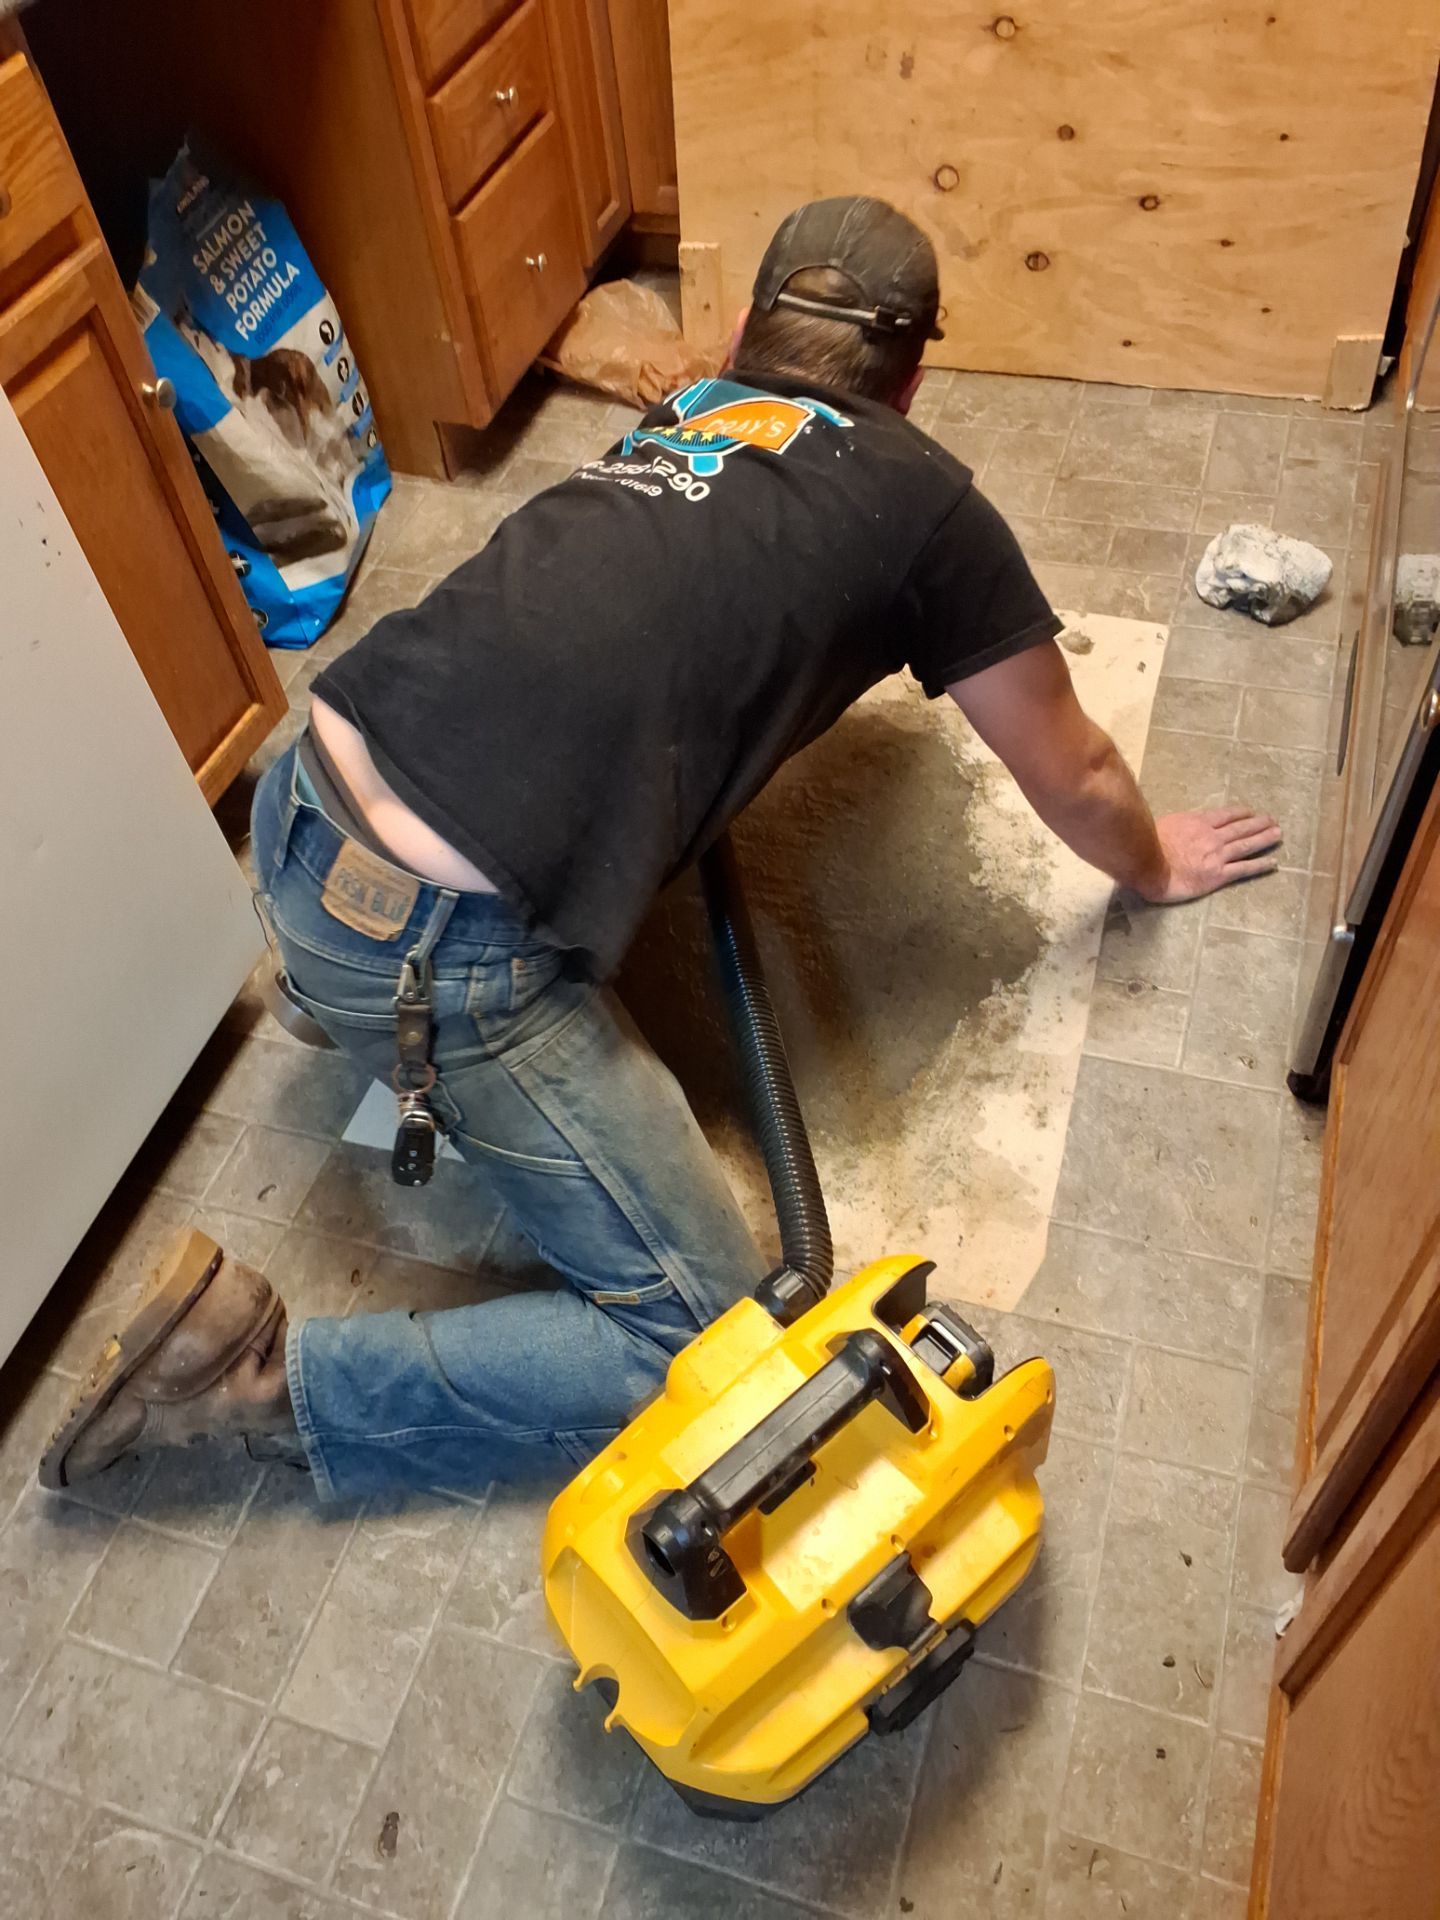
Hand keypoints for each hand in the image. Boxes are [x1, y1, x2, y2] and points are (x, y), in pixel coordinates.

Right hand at [1138, 808, 1281, 903]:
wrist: (1150, 867)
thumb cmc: (1149, 845)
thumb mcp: (1166, 824)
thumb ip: (1182, 824)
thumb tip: (1186, 824)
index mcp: (1199, 822)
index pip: (1227, 815)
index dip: (1242, 814)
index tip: (1252, 813)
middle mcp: (1213, 836)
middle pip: (1241, 827)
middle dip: (1259, 823)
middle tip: (1273, 821)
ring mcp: (1218, 855)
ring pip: (1247, 845)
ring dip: (1264, 839)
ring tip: (1278, 835)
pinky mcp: (1219, 874)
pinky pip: (1244, 869)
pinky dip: (1260, 865)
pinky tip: (1273, 863)